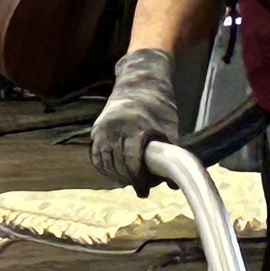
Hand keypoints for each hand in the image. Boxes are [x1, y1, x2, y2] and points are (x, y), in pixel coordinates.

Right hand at [88, 48, 178, 186]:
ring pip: (104, 162)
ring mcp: (103, 128)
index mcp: (135, 126)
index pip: (131, 160)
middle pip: (117, 164)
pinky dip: (104, 167)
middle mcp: (116, 127)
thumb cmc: (159, 105)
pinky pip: (96, 155)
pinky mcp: (97, 129)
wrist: (139, 81)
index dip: (138, 179)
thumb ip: (171, 151)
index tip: (144, 189)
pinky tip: (115, 174)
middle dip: (129, 180)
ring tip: (129, 181)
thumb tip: (174, 183)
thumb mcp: (170, 125)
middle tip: (141, 189)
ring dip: (116, 176)